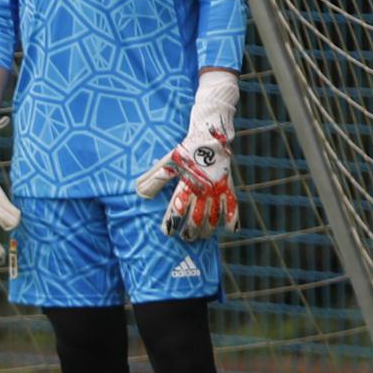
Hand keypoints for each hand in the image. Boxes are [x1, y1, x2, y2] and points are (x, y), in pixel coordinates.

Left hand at [135, 70, 239, 241]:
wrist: (211, 133)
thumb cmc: (185, 149)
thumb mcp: (167, 162)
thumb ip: (154, 178)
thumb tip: (139, 192)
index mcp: (187, 183)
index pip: (177, 209)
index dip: (172, 223)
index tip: (167, 232)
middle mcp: (203, 189)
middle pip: (197, 219)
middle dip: (190, 232)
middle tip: (185, 238)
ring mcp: (218, 189)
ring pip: (214, 218)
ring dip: (207, 231)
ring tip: (200, 236)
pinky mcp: (229, 186)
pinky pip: (233, 208)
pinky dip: (231, 221)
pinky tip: (227, 231)